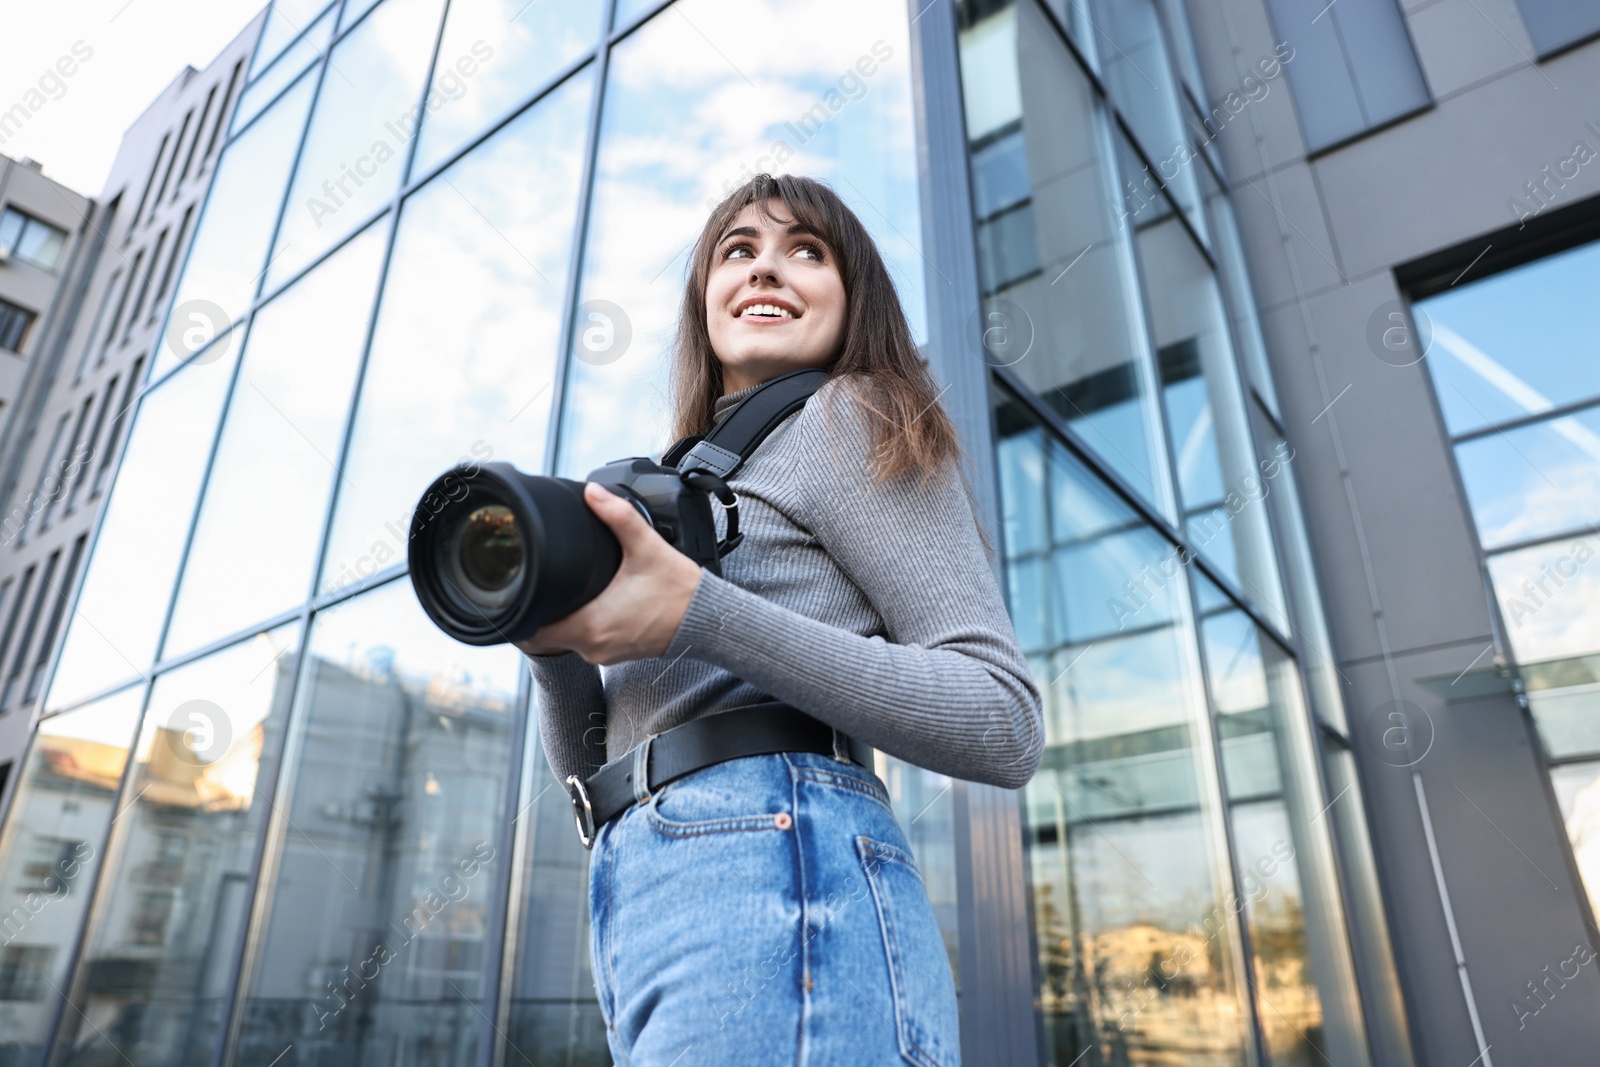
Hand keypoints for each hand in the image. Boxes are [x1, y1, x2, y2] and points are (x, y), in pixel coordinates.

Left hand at [515, 483, 702, 664]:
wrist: (709, 620)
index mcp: (591, 624)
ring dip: (561, 618)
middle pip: (547, 635)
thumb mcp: (646, 547)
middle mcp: (593, 646)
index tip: (517, 594)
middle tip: (537, 584)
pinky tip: (588, 603)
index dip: (520, 615)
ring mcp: (606, 653)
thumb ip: (617, 516)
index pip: (534, 632)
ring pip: (567, 639)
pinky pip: (588, 642)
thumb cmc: (680, 591)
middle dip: (540, 611)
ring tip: (561, 591)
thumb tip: (593, 492)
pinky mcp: (618, 653)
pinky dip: (583, 625)